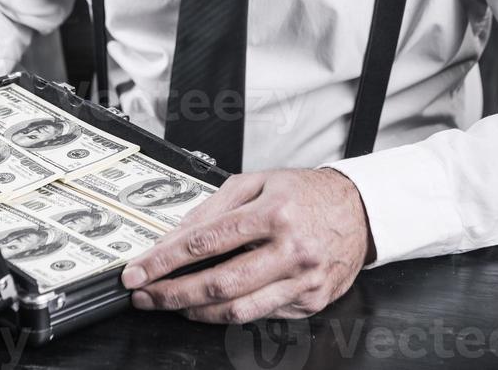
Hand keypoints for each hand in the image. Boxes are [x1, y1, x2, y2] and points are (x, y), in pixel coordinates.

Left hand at [121, 167, 374, 323]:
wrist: (358, 209)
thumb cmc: (305, 193)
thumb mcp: (257, 181)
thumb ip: (213, 207)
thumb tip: (175, 236)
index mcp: (273, 212)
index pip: (206, 241)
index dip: (165, 259)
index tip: (139, 270)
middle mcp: (289, 249)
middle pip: (218, 282)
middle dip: (172, 293)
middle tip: (144, 295)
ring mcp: (302, 280)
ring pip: (238, 310)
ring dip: (195, 311)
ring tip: (171, 303)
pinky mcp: (310, 302)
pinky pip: (261, 315)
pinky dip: (230, 313)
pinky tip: (211, 304)